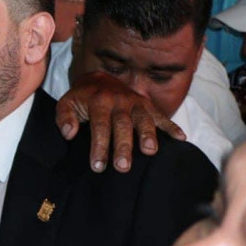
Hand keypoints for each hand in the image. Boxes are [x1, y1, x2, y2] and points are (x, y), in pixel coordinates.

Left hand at [56, 72, 185, 172]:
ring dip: (148, 135)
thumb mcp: (66, 103)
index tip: (98, 166)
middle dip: (123, 146)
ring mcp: (136, 102)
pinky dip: (171, 126)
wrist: (98, 79)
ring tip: (150, 151)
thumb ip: (64, 117)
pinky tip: (181, 138)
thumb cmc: (81, 98)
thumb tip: (69, 133)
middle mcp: (119, 101)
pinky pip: (161, 115)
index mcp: (98, 101)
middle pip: (123, 125)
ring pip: (144, 119)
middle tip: (123, 167)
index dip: (99, 146)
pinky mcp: (147, 105)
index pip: (99, 126)